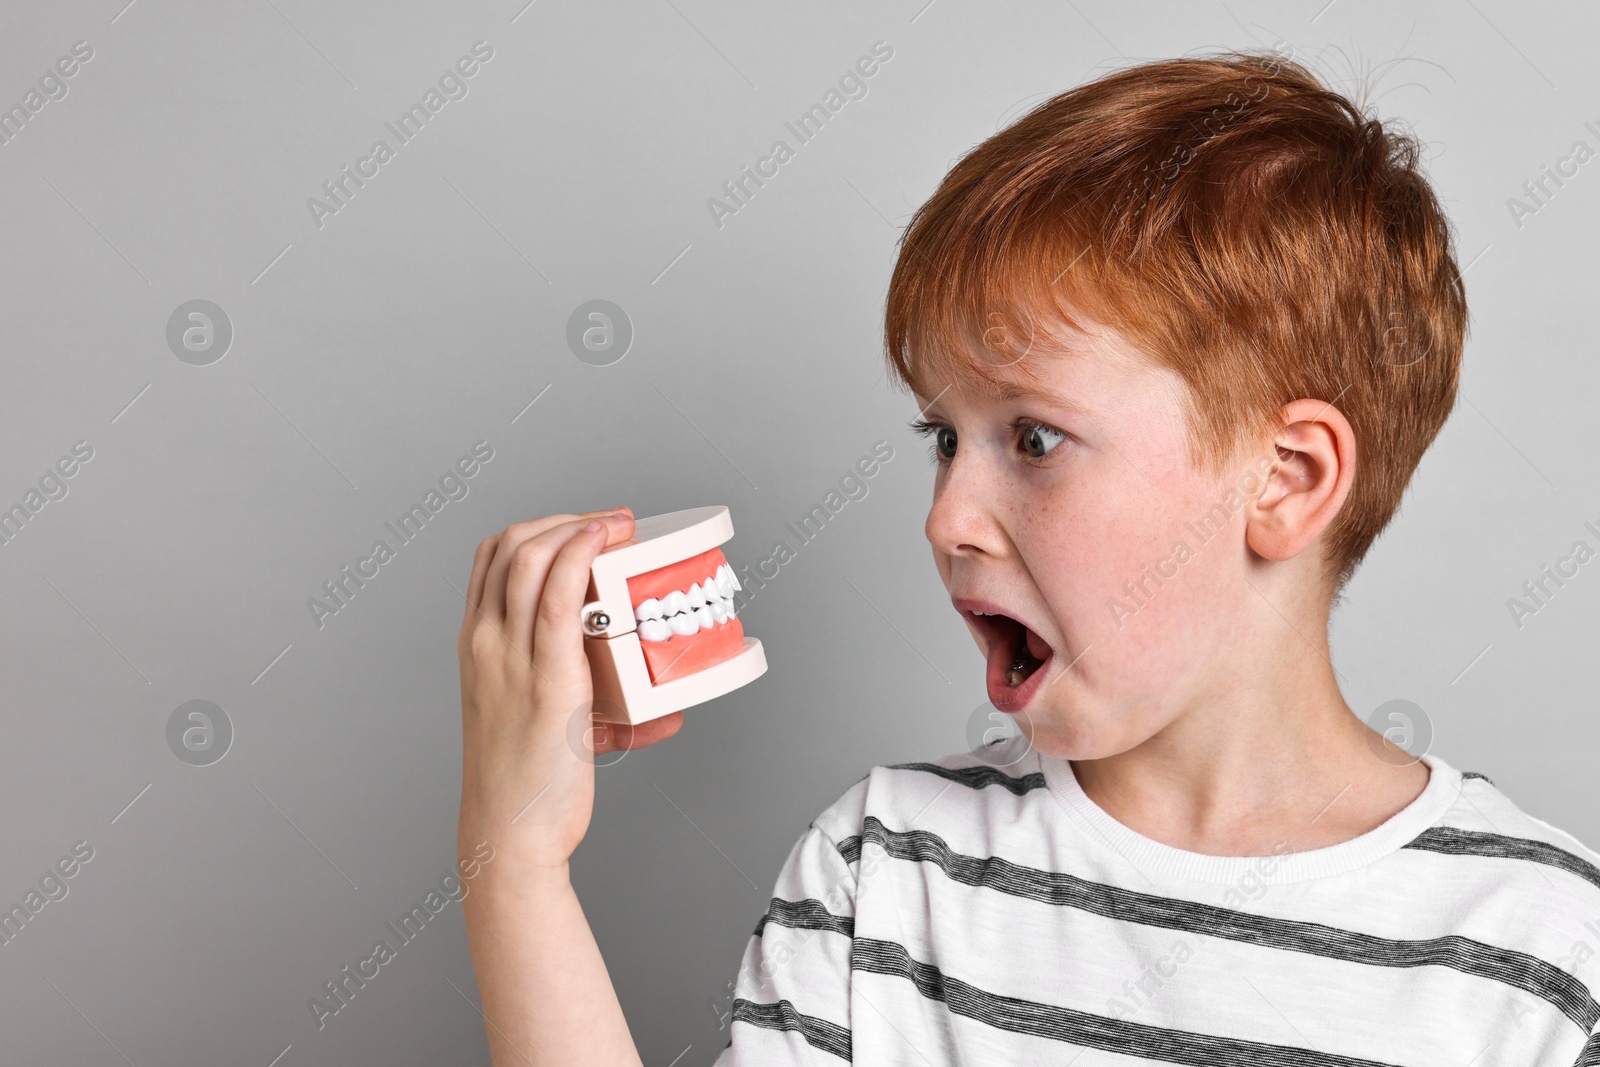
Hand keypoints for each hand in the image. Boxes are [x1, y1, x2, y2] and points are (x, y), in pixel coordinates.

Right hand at [457, 506, 683, 873]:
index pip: (491, 558)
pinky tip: (603, 543)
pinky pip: (557, 597)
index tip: (582, 527)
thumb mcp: (545, 727)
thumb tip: (661, 714)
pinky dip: (579, 556)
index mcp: (476, 646)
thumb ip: (599, 712)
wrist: (509, 833)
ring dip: (579, 526)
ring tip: (619, 528)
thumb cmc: (526, 785)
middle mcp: (485, 643)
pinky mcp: (547, 677)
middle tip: (612, 523)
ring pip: (530, 557)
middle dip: (564, 517)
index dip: (539, 527)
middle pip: (511, 545)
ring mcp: (510, 657)